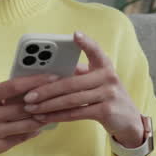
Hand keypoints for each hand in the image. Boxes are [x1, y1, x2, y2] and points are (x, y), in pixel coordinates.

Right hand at [0, 73, 56, 155]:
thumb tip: (29, 86)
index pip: (14, 86)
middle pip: (24, 107)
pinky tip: (38, 125)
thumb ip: (2, 91)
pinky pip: (22, 137)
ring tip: (50, 111)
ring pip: (27, 124)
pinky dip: (33, 131)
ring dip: (41, 118)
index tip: (52, 77)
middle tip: (58, 96)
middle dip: (43, 102)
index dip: (36, 81)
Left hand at [21, 31, 143, 145]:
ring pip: (72, 99)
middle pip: (72, 82)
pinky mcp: (106, 111)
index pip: (96, 51)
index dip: (86, 43)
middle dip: (46, 90)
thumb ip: (79, 75)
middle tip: (28, 95)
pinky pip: (76, 113)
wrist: (128, 120)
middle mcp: (108, 77)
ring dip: (48, 105)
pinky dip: (57, 116)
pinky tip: (44, 118)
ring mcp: (109, 94)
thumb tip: (46, 74)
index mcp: (104, 66)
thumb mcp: (97, 82)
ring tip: (31, 108)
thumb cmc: (104, 97)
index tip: (75, 35)